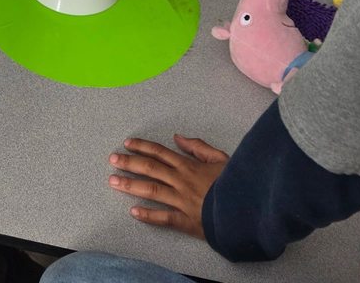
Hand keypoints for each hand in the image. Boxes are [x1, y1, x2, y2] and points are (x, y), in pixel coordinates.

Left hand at [108, 135, 228, 238]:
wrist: (247, 210)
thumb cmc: (236, 183)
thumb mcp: (220, 158)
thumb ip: (198, 147)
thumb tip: (177, 138)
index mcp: (188, 165)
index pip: (159, 153)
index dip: (142, 147)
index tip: (127, 143)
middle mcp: (181, 181)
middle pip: (150, 169)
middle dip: (129, 163)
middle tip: (112, 159)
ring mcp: (182, 201)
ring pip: (151, 191)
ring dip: (130, 185)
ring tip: (113, 181)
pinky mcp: (187, 221)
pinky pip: (164, 218)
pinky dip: (148, 215)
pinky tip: (133, 212)